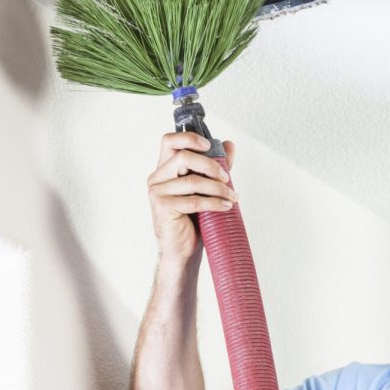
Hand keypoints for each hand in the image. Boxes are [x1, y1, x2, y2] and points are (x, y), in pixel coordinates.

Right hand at [147, 132, 238, 262]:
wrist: (182, 251)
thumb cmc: (192, 222)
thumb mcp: (204, 190)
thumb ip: (214, 167)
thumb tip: (229, 145)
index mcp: (164, 169)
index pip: (169, 141)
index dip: (189, 138)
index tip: (209, 145)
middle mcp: (157, 178)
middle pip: (183, 157)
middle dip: (210, 165)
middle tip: (227, 178)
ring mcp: (157, 192)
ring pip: (191, 181)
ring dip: (217, 188)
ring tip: (232, 196)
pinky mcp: (163, 208)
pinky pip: (194, 201)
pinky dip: (214, 203)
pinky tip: (226, 206)